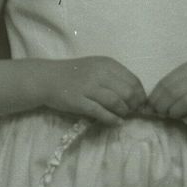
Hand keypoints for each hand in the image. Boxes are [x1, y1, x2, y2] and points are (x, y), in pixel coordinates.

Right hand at [31, 56, 148, 124]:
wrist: (46, 78)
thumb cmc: (74, 74)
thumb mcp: (96, 68)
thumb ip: (114, 77)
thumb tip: (135, 95)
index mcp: (106, 64)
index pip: (133, 80)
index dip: (140, 94)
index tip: (139, 103)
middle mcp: (99, 73)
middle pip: (127, 92)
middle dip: (133, 104)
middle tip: (131, 111)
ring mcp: (87, 87)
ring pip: (116, 102)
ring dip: (123, 112)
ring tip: (122, 116)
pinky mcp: (78, 101)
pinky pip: (100, 112)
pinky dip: (112, 119)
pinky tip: (116, 122)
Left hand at [147, 61, 186, 129]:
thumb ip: (174, 88)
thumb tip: (151, 104)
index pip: (165, 83)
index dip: (155, 97)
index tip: (151, 107)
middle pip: (173, 93)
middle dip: (162, 106)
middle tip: (161, 114)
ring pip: (186, 103)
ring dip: (175, 113)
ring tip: (174, 116)